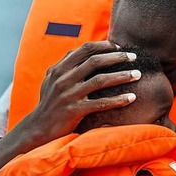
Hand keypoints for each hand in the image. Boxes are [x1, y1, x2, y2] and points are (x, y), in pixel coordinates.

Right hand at [0, 41, 138, 167]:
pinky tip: (131, 98)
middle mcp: (64, 79)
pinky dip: (118, 100)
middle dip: (117, 57)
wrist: (37, 129)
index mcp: (59, 68)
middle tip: (134, 57)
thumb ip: (64, 65)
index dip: (104, 46)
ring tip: (137, 74)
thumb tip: (78, 51)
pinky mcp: (74, 111)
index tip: (120, 47)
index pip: (85, 49)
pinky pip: (101, 103)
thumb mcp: (50, 81)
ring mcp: (69, 94)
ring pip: (100, 80)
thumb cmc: (48, 104)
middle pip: (95, 61)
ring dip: (122, 76)